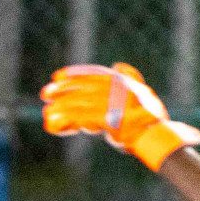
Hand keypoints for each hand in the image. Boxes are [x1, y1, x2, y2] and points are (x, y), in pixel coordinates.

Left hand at [40, 63, 199, 170]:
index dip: (75, 73)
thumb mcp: (141, 92)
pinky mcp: (105, 118)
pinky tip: (55, 124)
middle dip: (61, 89)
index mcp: (121, 81)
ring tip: (47, 111)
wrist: (155, 135)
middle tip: (45, 93)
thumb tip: (118, 65)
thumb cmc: (149, 118)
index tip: (58, 75)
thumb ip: (130, 78)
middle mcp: (115, 88)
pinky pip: (80, 118)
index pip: (93, 73)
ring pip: (78, 102)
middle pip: (81, 87)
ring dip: (60, 107)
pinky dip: (66, 120)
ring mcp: (110, 102)